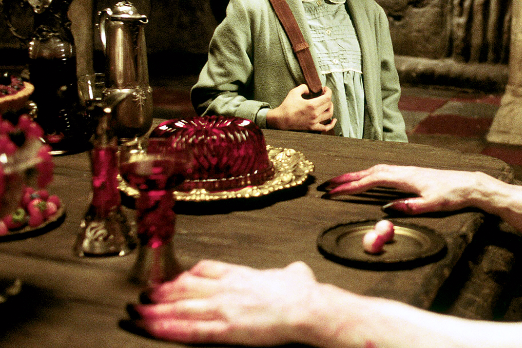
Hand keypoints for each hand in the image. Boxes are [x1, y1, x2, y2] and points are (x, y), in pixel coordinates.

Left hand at [129, 260, 321, 345]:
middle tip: (143, 294)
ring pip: (180, 308)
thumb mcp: (295, 273)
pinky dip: (168, 329)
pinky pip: (190, 330)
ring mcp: (223, 308)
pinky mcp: (225, 329)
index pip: (204, 269)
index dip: (184, 275)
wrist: (306, 306)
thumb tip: (295, 271)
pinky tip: (153, 329)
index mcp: (240, 273)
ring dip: (155, 310)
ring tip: (137, 313)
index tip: (172, 278)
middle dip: (161, 292)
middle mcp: (226, 288)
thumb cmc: (303, 291)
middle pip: (185, 287)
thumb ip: (289, 272)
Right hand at [265, 84, 335, 131]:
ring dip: (330, 107)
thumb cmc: (287, 106)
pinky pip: (325, 128)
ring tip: (327, 103)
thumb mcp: (294, 92)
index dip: (328, 91)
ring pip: (329, 114)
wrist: (281, 120)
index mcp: (312, 105)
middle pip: (328, 104)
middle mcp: (315, 114)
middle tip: (323, 94)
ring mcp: (314, 122)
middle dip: (328, 98)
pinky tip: (334, 120)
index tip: (325, 89)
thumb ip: (303, 87)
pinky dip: (331, 124)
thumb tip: (309, 90)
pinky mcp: (312, 127)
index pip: (327, 97)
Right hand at [326, 164, 487, 213]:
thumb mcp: (432, 205)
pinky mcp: (410, 174)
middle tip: (327, 185)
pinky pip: (384, 172)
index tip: (334, 191)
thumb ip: (410, 206)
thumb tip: (387, 209)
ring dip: (357, 175)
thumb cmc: (452, 195)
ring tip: (340, 182)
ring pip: (376, 170)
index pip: (372, 180)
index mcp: (405, 177)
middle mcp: (403, 171)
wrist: (468, 184)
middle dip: (347, 178)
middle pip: (369, 172)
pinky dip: (369, 175)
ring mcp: (407, 171)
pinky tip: (366, 179)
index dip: (351, 186)